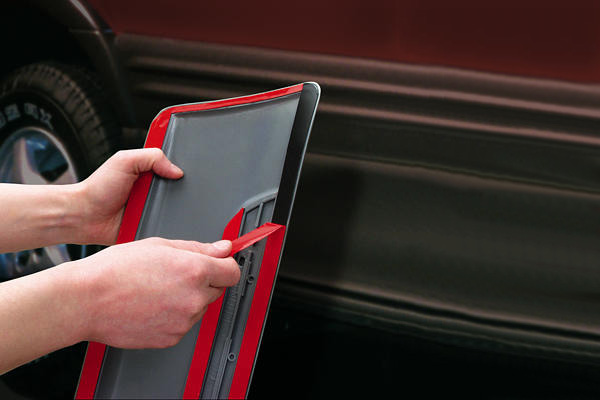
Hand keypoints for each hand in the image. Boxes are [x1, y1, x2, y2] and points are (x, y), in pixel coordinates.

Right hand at [74, 238, 238, 347]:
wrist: (85, 300)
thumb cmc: (115, 270)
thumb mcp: (160, 245)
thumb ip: (198, 247)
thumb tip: (223, 248)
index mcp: (194, 271)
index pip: (233, 271)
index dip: (224, 264)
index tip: (217, 263)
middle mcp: (194, 298)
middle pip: (217, 289)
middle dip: (203, 280)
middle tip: (174, 273)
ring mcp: (183, 321)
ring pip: (199, 306)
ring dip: (187, 298)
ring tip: (157, 288)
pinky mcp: (171, 337)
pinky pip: (183, 323)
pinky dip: (173, 315)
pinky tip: (151, 304)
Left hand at [76, 149, 183, 244]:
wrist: (85, 217)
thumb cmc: (98, 189)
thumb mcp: (124, 160)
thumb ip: (152, 157)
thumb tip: (177, 171)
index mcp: (148, 170)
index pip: (173, 164)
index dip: (181, 164)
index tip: (186, 163)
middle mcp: (152, 188)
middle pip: (179, 187)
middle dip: (176, 188)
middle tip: (160, 187)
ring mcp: (152, 207)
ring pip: (176, 208)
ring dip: (169, 208)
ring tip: (151, 204)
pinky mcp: (151, 224)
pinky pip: (166, 225)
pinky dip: (164, 223)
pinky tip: (152, 218)